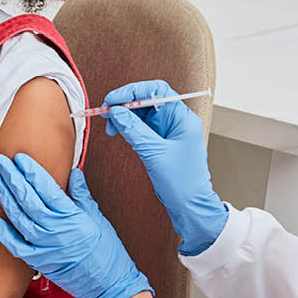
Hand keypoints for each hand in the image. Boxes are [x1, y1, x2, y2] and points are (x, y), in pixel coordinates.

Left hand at [0, 153, 151, 297]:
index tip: (20, 158)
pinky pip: (17, 246)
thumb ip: (81, 194)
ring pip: (20, 218)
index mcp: (72, 216)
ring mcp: (46, 247)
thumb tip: (74, 172)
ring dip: (7, 198)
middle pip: (29, 199)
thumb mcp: (97, 217)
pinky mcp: (40, 262)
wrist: (109, 284)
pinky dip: (4, 233)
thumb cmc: (106, 250)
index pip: (47, 187)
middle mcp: (57, 230)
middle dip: (13, 178)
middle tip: (2, 161)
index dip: (31, 171)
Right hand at [103, 80, 227, 253]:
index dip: (133, 91)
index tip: (113, 100)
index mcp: (182, 118)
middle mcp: (177, 121)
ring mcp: (169, 132)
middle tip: (106, 113)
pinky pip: (143, 128)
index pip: (157, 90)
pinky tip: (119, 132)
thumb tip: (116, 112)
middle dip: (125, 105)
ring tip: (110, 127)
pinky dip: (129, 128)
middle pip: (148, 101)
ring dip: (124, 117)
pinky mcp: (162, 142)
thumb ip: (134, 129)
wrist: (190, 207)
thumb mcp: (154, 153)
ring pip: (143, 115)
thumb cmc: (182, 182)